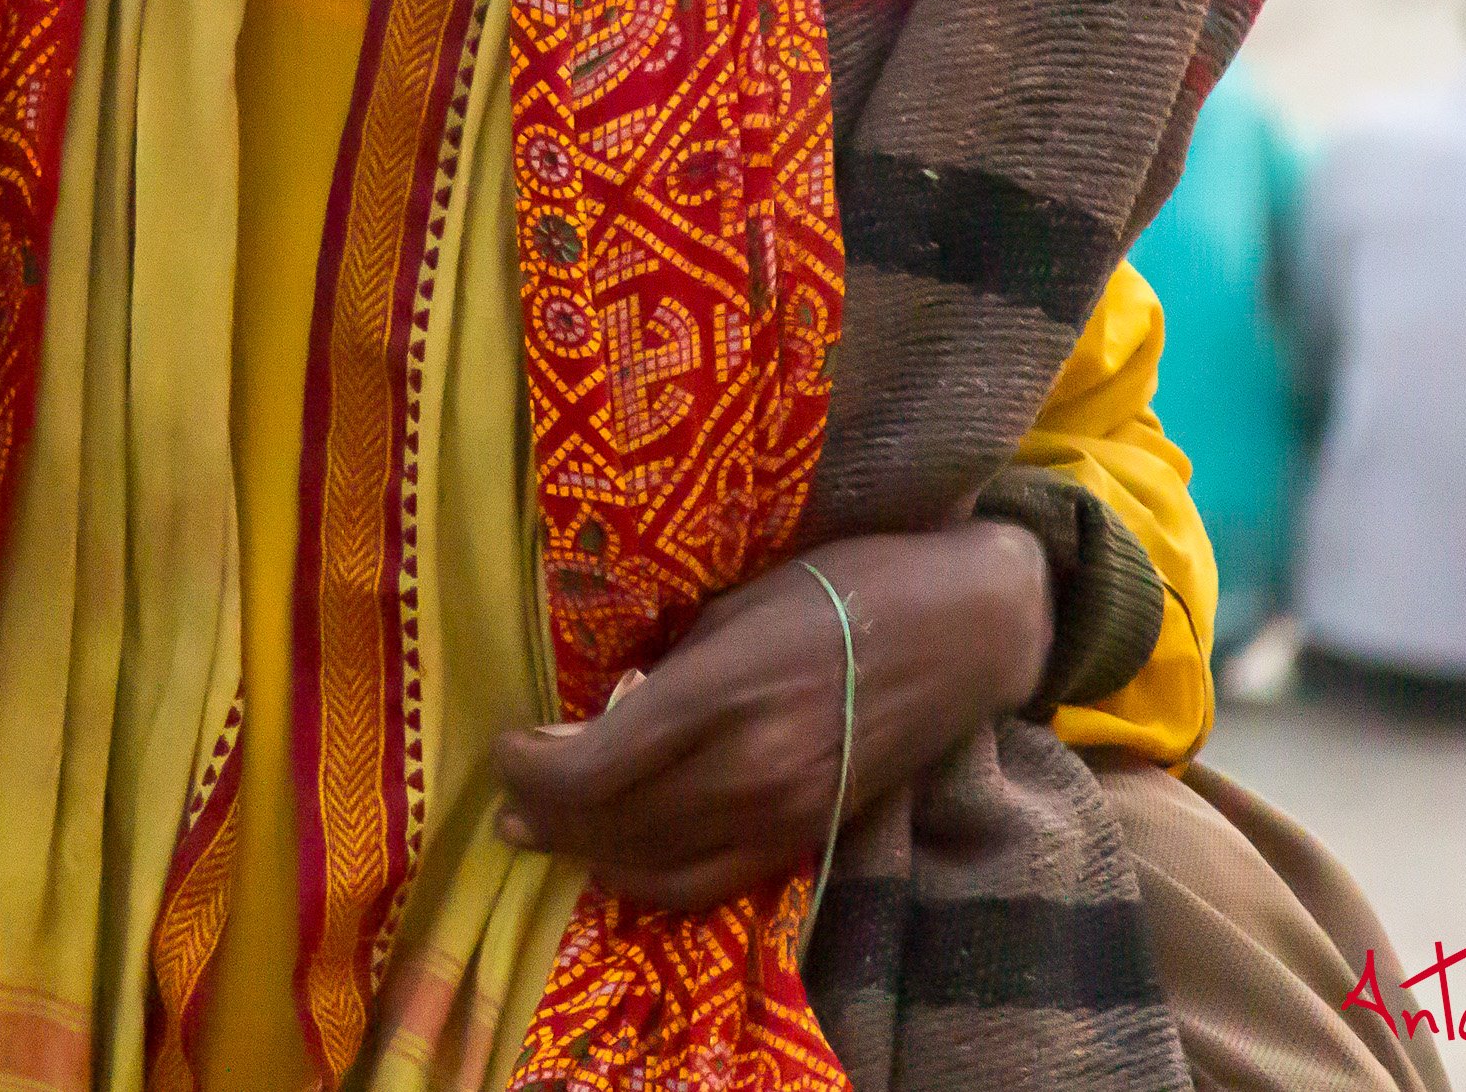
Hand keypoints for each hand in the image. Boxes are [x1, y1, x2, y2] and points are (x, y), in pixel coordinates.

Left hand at [490, 523, 1052, 910]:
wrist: (962, 630)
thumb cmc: (846, 582)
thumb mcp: (739, 598)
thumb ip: (673, 659)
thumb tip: (606, 696)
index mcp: (721, 692)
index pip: (594, 767)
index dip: (530, 767)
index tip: (503, 743)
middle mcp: (746, 770)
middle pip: (611, 824)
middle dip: (544, 814)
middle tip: (507, 794)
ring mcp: (780, 816)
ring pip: (652, 866)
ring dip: (585, 852)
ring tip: (542, 830)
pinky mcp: (805, 839)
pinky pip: (706, 883)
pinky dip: (648, 878)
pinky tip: (617, 857)